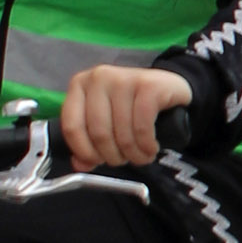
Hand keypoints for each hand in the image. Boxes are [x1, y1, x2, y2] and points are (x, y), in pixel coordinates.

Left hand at [59, 65, 192, 171]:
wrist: (170, 88)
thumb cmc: (132, 106)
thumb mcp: (106, 121)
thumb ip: (89, 142)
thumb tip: (80, 165)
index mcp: (80, 84)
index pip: (71, 126)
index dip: (85, 151)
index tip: (98, 162)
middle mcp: (99, 78)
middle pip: (99, 132)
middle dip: (113, 156)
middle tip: (124, 160)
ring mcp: (124, 79)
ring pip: (122, 133)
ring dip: (134, 154)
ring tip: (141, 156)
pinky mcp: (149, 86)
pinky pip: (142, 127)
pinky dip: (147, 145)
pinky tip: (151, 148)